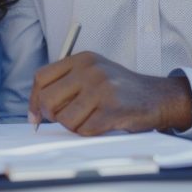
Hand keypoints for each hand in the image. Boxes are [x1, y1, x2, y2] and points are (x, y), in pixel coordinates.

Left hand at [28, 51, 191, 134]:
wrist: (157, 96)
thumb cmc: (120, 88)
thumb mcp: (93, 72)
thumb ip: (66, 83)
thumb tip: (36, 110)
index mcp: (82, 59)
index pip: (41, 77)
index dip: (34, 99)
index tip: (37, 115)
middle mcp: (90, 70)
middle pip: (48, 99)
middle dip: (53, 116)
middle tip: (67, 118)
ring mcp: (102, 89)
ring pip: (65, 119)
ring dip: (74, 126)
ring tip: (90, 119)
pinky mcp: (113, 109)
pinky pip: (85, 130)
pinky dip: (90, 132)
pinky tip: (102, 124)